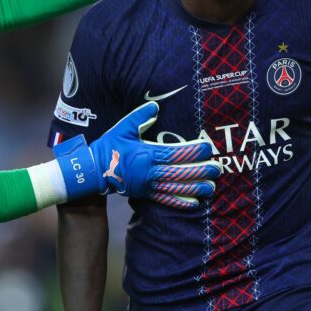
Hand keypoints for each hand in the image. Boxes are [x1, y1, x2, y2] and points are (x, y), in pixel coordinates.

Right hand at [54, 101, 221, 206]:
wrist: (93, 171)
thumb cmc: (109, 148)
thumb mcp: (122, 128)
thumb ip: (139, 117)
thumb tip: (154, 106)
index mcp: (147, 154)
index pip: (175, 153)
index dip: (193, 151)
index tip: (208, 148)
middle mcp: (150, 171)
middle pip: (180, 172)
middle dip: (200, 171)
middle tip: (217, 169)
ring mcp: (148, 185)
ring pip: (176, 187)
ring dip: (195, 187)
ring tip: (211, 187)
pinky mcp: (146, 194)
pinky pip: (166, 199)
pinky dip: (180, 202)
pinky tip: (194, 203)